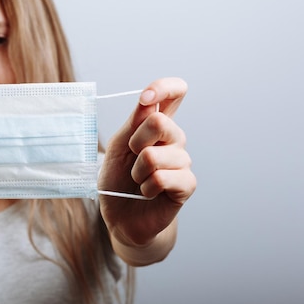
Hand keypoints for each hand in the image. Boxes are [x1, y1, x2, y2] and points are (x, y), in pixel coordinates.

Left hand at [99, 77, 195, 247]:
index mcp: (157, 124)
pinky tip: (147, 192)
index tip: (145, 100)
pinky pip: (162, 178)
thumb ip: (134, 123)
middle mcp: (174, 139)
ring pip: (155, 156)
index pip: (174, 93)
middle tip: (131, 157)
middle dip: (135, 142)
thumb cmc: (118, 178)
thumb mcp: (117, 146)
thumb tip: (148, 101)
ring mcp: (183, 161)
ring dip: (137, 171)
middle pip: (160, 122)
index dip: (163, 88)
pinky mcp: (186, 185)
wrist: (121, 216)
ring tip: (138, 180)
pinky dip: (146, 187)